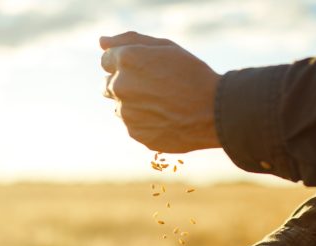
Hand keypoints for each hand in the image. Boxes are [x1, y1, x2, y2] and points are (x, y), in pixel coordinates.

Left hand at [100, 31, 221, 152]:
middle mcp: (121, 86)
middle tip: (155, 88)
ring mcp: (127, 113)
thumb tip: (102, 42)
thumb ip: (129, 41)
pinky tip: (167, 119)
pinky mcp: (136, 134)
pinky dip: (145, 123)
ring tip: (164, 105)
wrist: (214, 113)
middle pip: (108, 85)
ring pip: (121, 108)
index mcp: (126, 60)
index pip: (106, 60)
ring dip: (134, 105)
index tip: (145, 69)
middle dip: (126, 85)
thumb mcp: (165, 47)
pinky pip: (134, 126)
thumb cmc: (192, 75)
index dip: (126, 63)